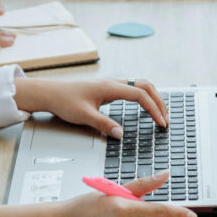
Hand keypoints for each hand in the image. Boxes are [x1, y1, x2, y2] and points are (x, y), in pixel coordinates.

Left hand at [14, 78, 168, 136]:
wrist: (50, 93)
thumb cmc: (64, 101)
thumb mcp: (84, 116)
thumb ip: (104, 124)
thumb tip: (120, 134)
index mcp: (110, 87)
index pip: (140, 95)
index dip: (153, 109)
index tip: (161, 123)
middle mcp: (113, 83)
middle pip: (145, 86)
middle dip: (159, 102)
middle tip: (166, 119)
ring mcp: (111, 84)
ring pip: (140, 85)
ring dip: (153, 98)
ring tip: (160, 114)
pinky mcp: (107, 88)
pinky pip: (132, 88)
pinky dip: (143, 97)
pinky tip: (144, 107)